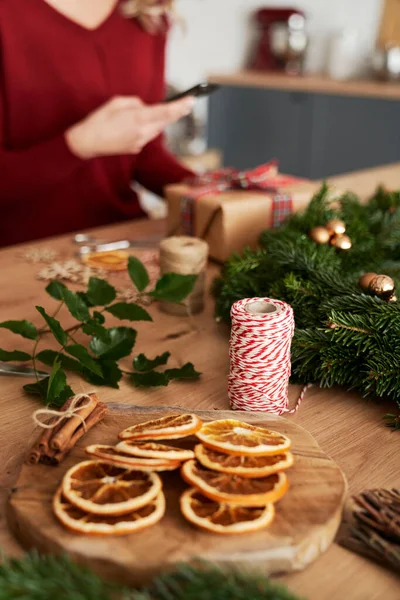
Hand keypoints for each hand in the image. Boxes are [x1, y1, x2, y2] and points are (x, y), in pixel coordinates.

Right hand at [65, 95, 193, 158]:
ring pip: (157, 129)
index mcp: (138, 118)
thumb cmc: (100, 119)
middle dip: (176, 112)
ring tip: (149, 113)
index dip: (180, 106)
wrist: (88, 142)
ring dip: (158, 121)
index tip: (191, 101)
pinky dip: (145, 129)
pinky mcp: (136, 148)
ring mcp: (140, 142)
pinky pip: (147, 136)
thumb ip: (135, 103)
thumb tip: (145, 106)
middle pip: (165, 121)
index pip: (165, 112)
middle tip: (189, 104)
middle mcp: (142, 132)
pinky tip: (132, 126)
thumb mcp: (116, 102)